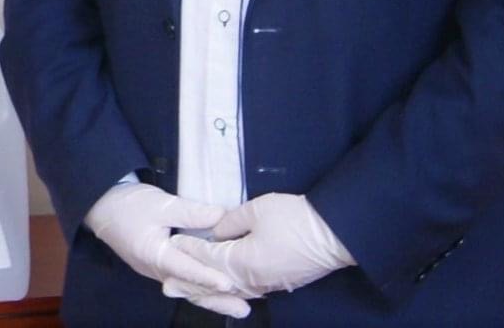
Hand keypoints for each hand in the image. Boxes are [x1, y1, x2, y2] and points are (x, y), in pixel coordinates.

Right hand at [83, 182, 251, 317]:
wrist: (101, 206)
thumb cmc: (129, 204)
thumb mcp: (159, 203)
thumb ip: (190, 212)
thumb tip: (222, 216)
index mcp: (153, 253)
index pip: (184, 268)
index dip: (207, 276)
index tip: (228, 284)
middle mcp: (155, 269)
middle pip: (189, 288)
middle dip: (216, 299)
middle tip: (243, 309)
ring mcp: (156, 270)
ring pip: (187, 289)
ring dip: (211, 298)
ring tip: (238, 306)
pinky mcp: (158, 267)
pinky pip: (183, 282)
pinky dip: (201, 288)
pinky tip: (217, 291)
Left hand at [170, 192, 354, 297]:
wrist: (335, 234)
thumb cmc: (295, 219)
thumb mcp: (257, 211)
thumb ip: (230, 222)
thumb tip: (216, 231)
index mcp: (243, 262)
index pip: (208, 259)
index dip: (190, 252)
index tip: (172, 246)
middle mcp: (253, 280)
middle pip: (216, 283)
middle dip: (192, 284)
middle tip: (168, 287)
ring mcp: (268, 285)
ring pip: (232, 291)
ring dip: (210, 292)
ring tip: (191, 292)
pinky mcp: (280, 283)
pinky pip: (248, 290)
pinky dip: (231, 291)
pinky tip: (225, 289)